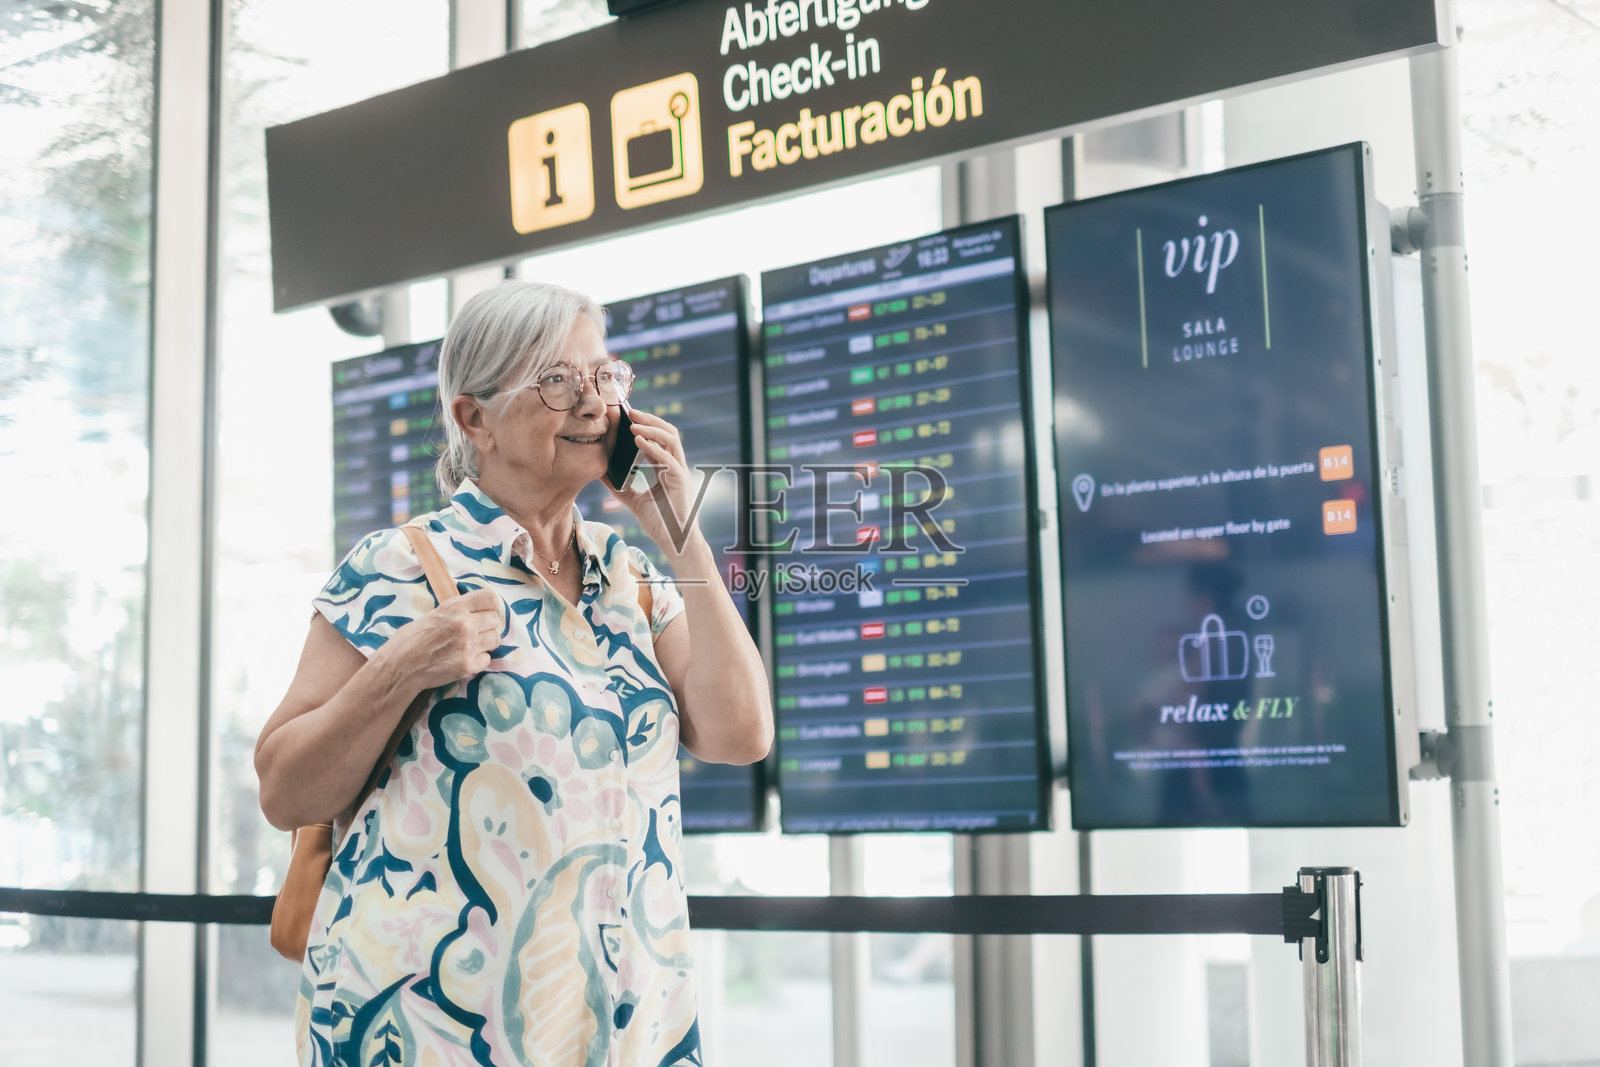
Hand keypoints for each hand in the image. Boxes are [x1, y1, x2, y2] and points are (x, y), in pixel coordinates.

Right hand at [383, 587, 502, 689]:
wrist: (399, 667)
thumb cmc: (410, 640)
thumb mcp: (433, 615)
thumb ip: (457, 612)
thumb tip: (477, 612)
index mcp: (454, 607)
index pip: (490, 597)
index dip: (490, 606)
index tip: (485, 612)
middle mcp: (464, 623)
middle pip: (495, 620)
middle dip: (487, 626)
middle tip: (474, 633)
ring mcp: (468, 645)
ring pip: (495, 639)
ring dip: (485, 644)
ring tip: (469, 647)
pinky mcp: (468, 665)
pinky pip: (487, 659)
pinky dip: (478, 661)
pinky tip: (464, 660)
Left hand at [609, 408, 705, 559]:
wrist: (676, 544)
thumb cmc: (661, 524)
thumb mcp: (635, 501)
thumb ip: (621, 487)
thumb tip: (602, 474)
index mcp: (666, 469)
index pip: (658, 440)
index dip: (645, 426)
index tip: (626, 417)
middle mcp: (675, 467)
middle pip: (667, 433)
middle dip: (650, 420)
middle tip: (629, 411)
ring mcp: (680, 473)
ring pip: (671, 440)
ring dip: (651, 429)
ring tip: (633, 423)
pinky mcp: (680, 482)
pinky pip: (668, 459)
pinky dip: (653, 448)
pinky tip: (638, 441)